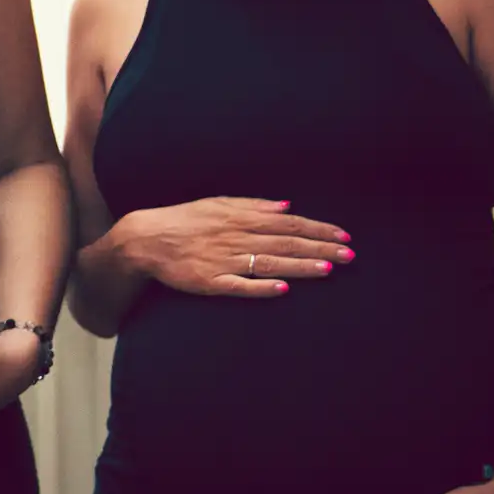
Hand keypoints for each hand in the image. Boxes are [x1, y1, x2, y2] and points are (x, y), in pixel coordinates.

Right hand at [113, 198, 350, 297]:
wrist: (144, 239)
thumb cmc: (182, 220)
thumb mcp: (216, 204)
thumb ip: (252, 205)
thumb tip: (286, 206)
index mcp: (239, 218)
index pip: (288, 223)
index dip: (318, 229)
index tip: (343, 236)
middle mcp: (236, 238)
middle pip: (285, 243)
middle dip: (320, 248)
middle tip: (349, 255)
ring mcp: (223, 261)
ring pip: (269, 263)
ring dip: (300, 266)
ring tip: (328, 269)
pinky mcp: (209, 282)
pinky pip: (239, 286)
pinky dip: (261, 287)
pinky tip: (283, 289)